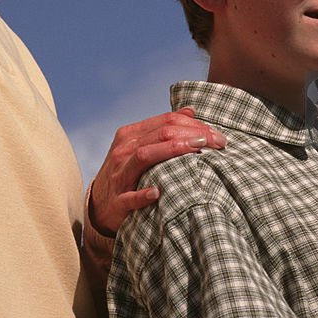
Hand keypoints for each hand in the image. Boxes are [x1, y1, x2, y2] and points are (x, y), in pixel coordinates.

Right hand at [88, 107, 226, 235]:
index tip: (216, 134)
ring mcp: (119, 174)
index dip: (194, 124)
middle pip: (161, 134)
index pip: (166, 121)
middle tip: (218, 141)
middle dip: (193, 134)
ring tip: (198, 150)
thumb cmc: (127, 174)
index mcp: (131, 135)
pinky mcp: (117, 201)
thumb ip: (163, 129)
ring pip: (145, 156)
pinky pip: (130, 197)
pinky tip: (158, 192)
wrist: (99, 206)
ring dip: (174, 151)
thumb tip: (190, 111)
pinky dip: (143, 194)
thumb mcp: (141, 147)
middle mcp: (124, 150)